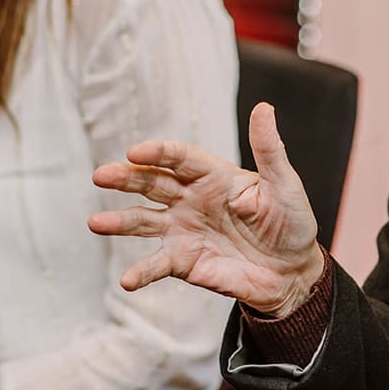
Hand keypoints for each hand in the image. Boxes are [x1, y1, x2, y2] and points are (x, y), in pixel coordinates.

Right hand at [90, 102, 325, 316]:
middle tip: (101, 175)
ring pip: (143, 221)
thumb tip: (264, 108)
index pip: (179, 158)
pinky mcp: (184, 262)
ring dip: (119, 222)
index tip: (135, 151)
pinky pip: (157, 264)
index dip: (158, 153)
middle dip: (125, 178)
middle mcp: (190, 199)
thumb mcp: (285, 185)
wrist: (293, 272)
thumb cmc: (291, 222)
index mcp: (213, 175)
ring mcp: (183, 230)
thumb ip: (269, 150)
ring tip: (95, 224)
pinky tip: (127, 281)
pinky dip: (141, 272)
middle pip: (151, 183)